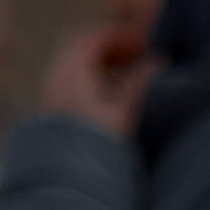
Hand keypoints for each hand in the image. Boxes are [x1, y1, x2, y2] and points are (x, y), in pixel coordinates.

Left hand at [40, 26, 159, 137]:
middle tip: (132, 54)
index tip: (142, 42)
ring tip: (122, 74)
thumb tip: (158, 62)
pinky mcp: (51, 105)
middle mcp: (58, 73)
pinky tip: (105, 92)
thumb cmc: (98, 141)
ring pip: (74, 61)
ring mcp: (51, 89)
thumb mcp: (124, 110)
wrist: (68, 173)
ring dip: (98, 61)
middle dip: (108, 45)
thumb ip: (140, 83)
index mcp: (74, 69)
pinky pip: (68, 77)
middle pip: (81, 45)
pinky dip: (88, 75)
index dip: (120, 36)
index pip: (95, 37)